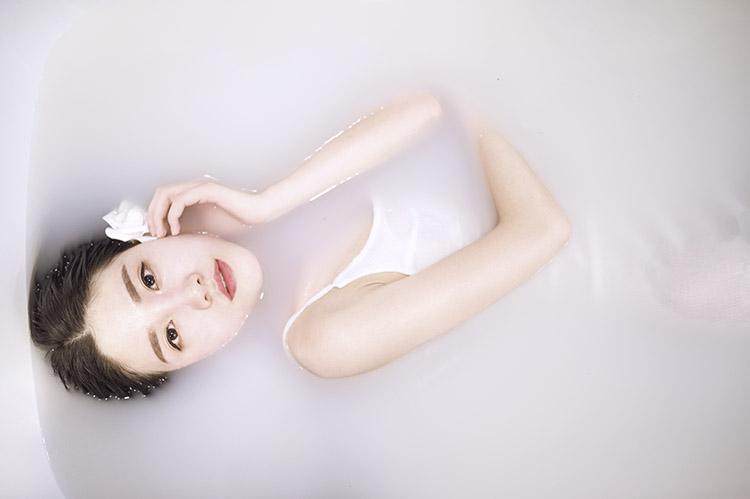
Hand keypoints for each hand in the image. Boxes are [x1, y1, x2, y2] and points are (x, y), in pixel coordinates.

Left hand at [147, 179, 266, 236]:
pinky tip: (177, 230)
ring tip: (164, 233)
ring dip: (160, 215)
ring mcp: (199, 187)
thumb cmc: (235, 219)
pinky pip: (180, 200)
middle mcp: (193, 187)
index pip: (163, 197)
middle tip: (156, 234)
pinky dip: (173, 216)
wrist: (256, 212)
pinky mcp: (206, 191)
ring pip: (166, 194)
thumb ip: (189, 226)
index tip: (156, 233)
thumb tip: (169, 236)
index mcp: (191, 193)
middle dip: (153, 214)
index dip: (154, 213)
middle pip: (160, 193)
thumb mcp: (205, 225)